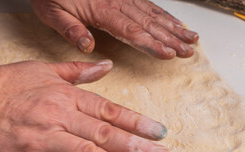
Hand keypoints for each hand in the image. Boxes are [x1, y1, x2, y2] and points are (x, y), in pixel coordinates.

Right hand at [0, 60, 169, 151]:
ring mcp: (43, 137)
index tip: (159, 132)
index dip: (137, 122)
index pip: (109, 110)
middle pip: (105, 134)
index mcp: (65, 95)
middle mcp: (59, 116)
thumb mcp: (43, 69)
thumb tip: (105, 66)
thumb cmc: (4, 83)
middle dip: (137, 146)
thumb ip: (77, 71)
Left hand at [31, 0, 198, 58]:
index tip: (169, 54)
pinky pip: (148, 3)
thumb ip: (71, 30)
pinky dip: (164, 13)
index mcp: (102, 11)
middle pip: (149, 24)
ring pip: (153, 13)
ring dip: (173, 27)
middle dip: (171, 38)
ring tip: (191, 37)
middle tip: (189, 50)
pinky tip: (173, 21)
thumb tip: (88, 47)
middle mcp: (117, 2)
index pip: (131, 31)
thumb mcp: (53, 13)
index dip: (151, 44)